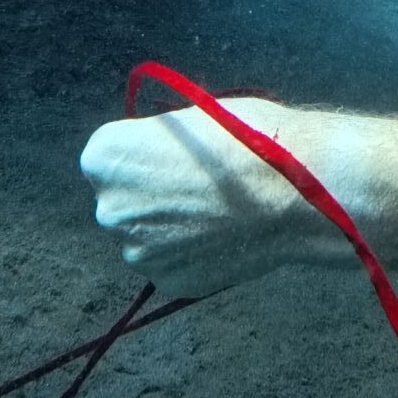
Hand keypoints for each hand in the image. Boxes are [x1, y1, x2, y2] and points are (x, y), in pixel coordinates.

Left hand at [82, 99, 359, 294]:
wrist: (294, 193)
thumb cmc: (247, 140)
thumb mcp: (190, 116)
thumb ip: (158, 141)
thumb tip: (157, 154)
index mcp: (104, 158)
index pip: (112, 157)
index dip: (147, 154)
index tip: (178, 155)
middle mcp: (108, 208)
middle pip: (125, 200)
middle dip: (153, 195)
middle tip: (200, 186)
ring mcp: (136, 251)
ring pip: (148, 237)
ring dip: (173, 228)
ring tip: (220, 212)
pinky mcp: (167, 282)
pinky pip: (173, 265)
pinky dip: (192, 254)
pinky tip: (223, 237)